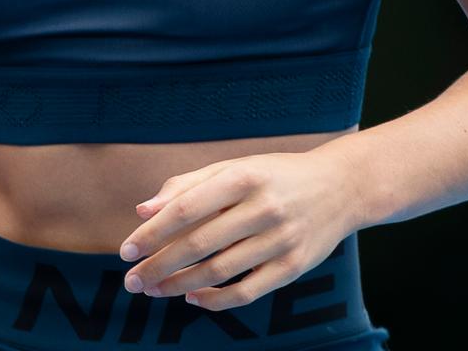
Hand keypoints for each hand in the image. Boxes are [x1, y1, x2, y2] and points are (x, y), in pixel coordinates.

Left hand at [115, 147, 364, 310]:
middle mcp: (264, 208)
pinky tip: (193, 298)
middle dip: (159, 265)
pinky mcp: (295, 267)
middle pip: (199, 244)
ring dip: (181, 285)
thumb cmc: (275, 176)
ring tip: (154, 290)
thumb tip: (143, 210)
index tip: (126, 251)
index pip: (186, 209)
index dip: (152, 233)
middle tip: (132, 280)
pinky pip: (248, 291)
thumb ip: (187, 185)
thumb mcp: (234, 168)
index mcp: (243, 177)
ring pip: (220, 271)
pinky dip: (217, 300)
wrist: (341, 187)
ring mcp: (282, 240)